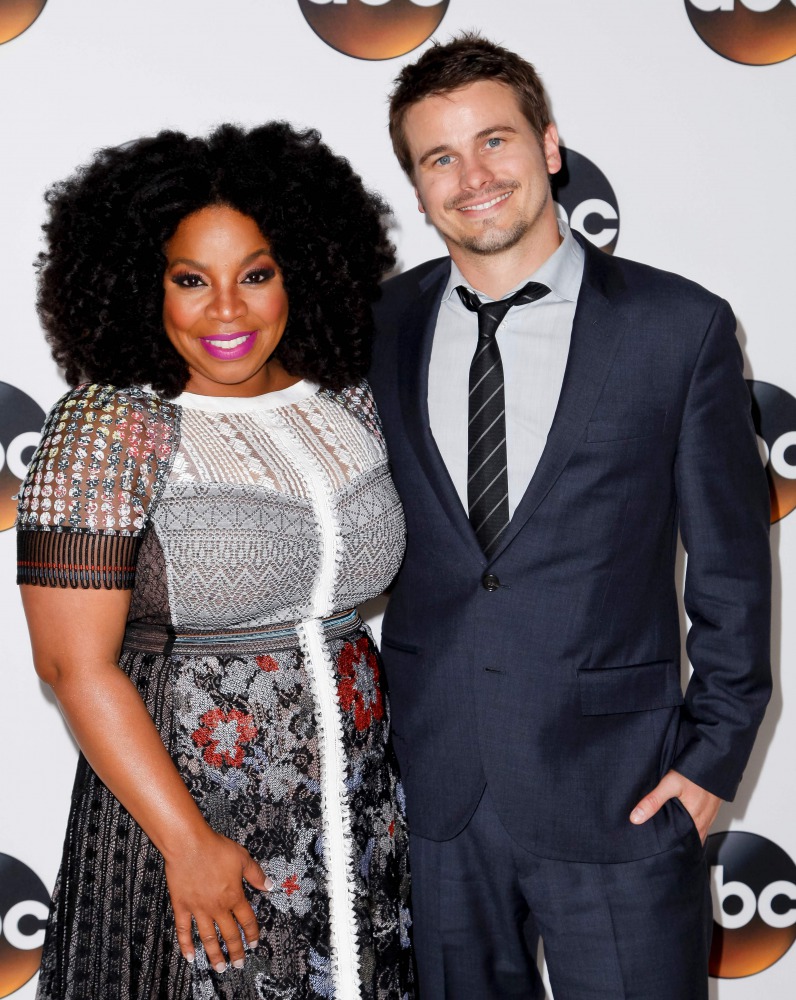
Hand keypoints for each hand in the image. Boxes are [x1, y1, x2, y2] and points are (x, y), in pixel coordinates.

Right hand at [165, 828, 271, 970]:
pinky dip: (186, 945)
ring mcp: (198, 908)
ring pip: (209, 938)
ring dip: (215, 954)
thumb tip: (269, 885)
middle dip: (236, 951)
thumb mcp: (242, 857)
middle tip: (239, 964)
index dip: (252, 933)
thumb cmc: (215, 848)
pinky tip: (190, 956)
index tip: (254, 943)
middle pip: (229, 934)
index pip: (247, 920)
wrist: (189, 844)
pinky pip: (184, 930)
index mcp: (234, 896)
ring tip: (220, 968)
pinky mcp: (182, 906)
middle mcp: (217, 907)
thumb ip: (256, 874)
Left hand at [629, 769, 721, 843]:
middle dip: (674, 841)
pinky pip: (699, 823)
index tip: (655, 848)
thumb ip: (653, 801)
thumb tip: (636, 818)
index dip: (668, 846)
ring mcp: (708, 817)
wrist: (714, 761)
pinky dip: (690, 825)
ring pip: (693, 832)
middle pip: (686, 839)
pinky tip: (681, 819)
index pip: (680, 842)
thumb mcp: (670, 784)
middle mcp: (703, 822)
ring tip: (668, 833)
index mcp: (693, 820)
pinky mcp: (710, 810)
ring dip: (682, 833)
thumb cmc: (694, 773)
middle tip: (659, 843)